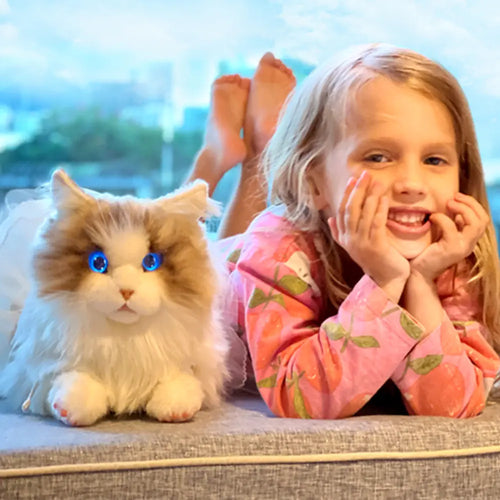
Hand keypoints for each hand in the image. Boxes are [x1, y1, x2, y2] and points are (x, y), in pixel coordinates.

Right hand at [329, 171, 409, 300]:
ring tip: (377, 182)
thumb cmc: (375, 260)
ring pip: (363, 215)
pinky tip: (383, 198)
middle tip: (365, 174)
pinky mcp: (375, 246)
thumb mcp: (355, 245)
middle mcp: (350, 240)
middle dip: (358, 190)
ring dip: (370, 196)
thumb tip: (330, 219)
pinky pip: (376, 224)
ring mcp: (361, 243)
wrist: (386, 281)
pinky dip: (379, 210)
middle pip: (351, 210)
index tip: (352, 179)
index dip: (346, 194)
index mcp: (344, 238)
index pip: (342, 211)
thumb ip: (340, 232)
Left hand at [410, 192, 488, 280]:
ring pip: (475, 224)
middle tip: (453, 197)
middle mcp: (469, 244)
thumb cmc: (426, 252)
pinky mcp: (451, 250)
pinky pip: (451, 228)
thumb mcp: (442, 234)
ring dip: (462, 209)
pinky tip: (431, 218)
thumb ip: (452, 223)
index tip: (456, 196)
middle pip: (483, 219)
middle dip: (470, 203)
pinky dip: (442, 218)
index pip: (482, 218)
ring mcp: (462, 248)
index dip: (472, 204)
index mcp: (469, 239)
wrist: (418, 273)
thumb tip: (453, 205)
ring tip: (448, 203)